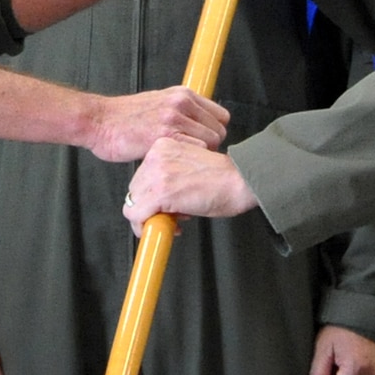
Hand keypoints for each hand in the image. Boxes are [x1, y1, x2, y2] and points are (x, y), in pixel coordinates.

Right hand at [86, 87, 227, 162]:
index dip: (214, 132)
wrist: (98, 121)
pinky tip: (177, 164)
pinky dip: (189, 161)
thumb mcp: (157, 103)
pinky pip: (196, 150)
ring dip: (200, 156)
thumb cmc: (124, 118)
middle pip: (219, 131)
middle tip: (192, 157)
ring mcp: (174, 118)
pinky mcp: (165, 135)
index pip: (221, 116)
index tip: (204, 143)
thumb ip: (180, 112)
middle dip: (210, 147)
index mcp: (182, 94)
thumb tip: (198, 126)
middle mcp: (181, 103)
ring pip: (211, 142)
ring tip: (184, 162)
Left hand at [122, 136, 257, 235]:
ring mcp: (157, 174)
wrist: (241, 180)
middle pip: (135, 190)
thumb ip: (169, 177)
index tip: (164, 204)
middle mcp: (156, 156)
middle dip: (150, 207)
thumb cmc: (224, 176)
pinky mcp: (161, 193)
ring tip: (176, 219)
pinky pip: (137, 216)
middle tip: (173, 215)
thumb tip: (157, 200)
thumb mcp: (189, 167)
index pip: (140, 176)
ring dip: (151, 218)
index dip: (151, 195)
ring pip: (133, 204)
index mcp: (162, 146)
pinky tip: (170, 228)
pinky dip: (146, 228)